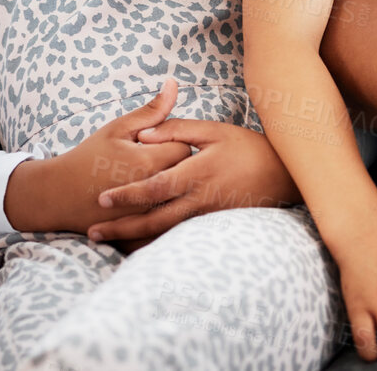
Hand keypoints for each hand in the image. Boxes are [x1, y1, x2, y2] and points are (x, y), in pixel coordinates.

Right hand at [20, 79, 193, 235]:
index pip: (184, 147)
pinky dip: (166, 212)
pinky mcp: (141, 234)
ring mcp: (146, 215)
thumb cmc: (89, 156)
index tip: (160, 143)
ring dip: (175, 189)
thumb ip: (151, 110)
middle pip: (187, 174)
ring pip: (180, 199)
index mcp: (147, 161)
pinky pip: (167, 222)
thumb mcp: (118, 128)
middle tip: (160, 161)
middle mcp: (151, 191)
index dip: (174, 141)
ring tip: (157, 180)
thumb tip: (174, 83)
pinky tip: (154, 203)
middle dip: (178, 165)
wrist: (58, 195)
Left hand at [86, 119, 298, 243]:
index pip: (156, 187)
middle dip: (122, 226)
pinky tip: (136, 246)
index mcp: (198, 172)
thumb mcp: (214, 130)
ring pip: (165, 233)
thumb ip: (178, 130)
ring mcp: (207, 216)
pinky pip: (178, 237)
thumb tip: (144, 135)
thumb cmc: (247, 147)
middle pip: (154, 218)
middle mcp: (201, 199)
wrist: (283, 175)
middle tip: (94, 232)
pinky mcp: (212, 225)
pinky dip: (155, 243)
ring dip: (134, 239)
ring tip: (108, 241)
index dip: (128, 194)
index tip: (102, 199)